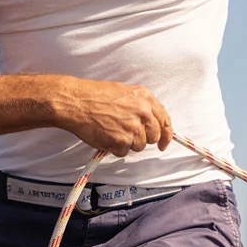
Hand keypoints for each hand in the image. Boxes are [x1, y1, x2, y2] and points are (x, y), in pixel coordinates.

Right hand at [51, 76, 173, 156]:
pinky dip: (115, 148)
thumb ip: (141, 106)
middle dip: (143, 139)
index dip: (166, 135)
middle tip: (129, 136)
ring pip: (138, 146)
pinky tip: (106, 136)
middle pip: (153, 137)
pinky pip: (123, 152)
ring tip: (113, 131)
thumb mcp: (126, 93)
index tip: (163, 144)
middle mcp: (143, 113)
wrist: (79, 102)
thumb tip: (148, 121)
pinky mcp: (121, 142)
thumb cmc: (97, 96)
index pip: (165, 121)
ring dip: (127, 144)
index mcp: (146, 99)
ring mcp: (133, 129)